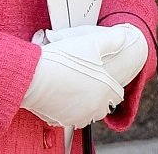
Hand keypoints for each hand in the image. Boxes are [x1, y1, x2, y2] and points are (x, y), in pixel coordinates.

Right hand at [21, 25, 139, 127]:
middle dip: (99, 97)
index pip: (117, 94)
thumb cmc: (64, 59)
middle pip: (103, 107)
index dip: (112, 85)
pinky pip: (68, 117)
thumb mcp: (93, 42)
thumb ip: (113, 40)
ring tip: (76, 88)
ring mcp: (76, 116)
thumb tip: (123, 37)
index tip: (105, 78)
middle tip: (89, 82)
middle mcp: (93, 108)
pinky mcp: (59, 120)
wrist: (34, 75)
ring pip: (86, 114)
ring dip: (85, 104)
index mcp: (104, 90)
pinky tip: (62, 95)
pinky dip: (68, 109)